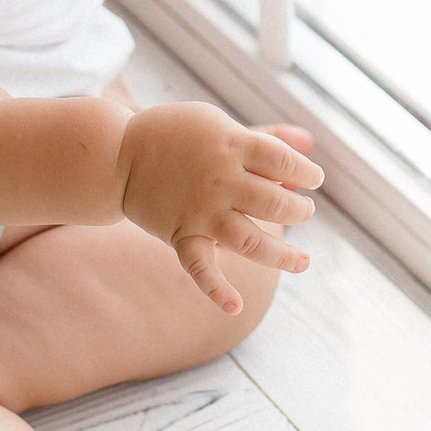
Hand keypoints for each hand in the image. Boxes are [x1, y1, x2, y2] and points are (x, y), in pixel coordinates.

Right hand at [115, 102, 323, 312]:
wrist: (116, 155)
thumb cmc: (175, 137)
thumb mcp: (218, 124)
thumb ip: (265, 138)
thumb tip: (310, 141)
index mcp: (230, 144)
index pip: (284, 161)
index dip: (306, 173)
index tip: (313, 180)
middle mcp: (219, 180)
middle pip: (275, 202)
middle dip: (300, 212)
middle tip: (304, 212)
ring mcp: (200, 211)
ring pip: (251, 241)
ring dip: (282, 256)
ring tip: (303, 262)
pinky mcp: (181, 234)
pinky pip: (199, 267)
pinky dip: (216, 290)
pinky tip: (235, 306)